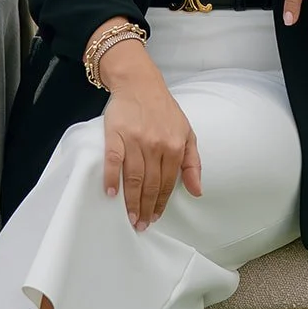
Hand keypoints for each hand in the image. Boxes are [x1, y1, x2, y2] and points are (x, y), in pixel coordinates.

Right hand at [100, 49, 201, 228]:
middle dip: (147, 208)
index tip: (156, 217)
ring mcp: (135, 140)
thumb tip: (197, 191)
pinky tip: (111, 193)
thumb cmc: (164, 110)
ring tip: (130, 217)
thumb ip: (192, 162)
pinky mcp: (115, 134)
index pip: (168, 182)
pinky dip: (111, 178)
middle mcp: (156, 145)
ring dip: (132, 201)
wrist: (139, 83)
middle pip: (150, 184)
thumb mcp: (187, 132)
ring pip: (134, 177)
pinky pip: (113, 161)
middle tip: (141, 225)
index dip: (161, 202)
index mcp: (174, 146)